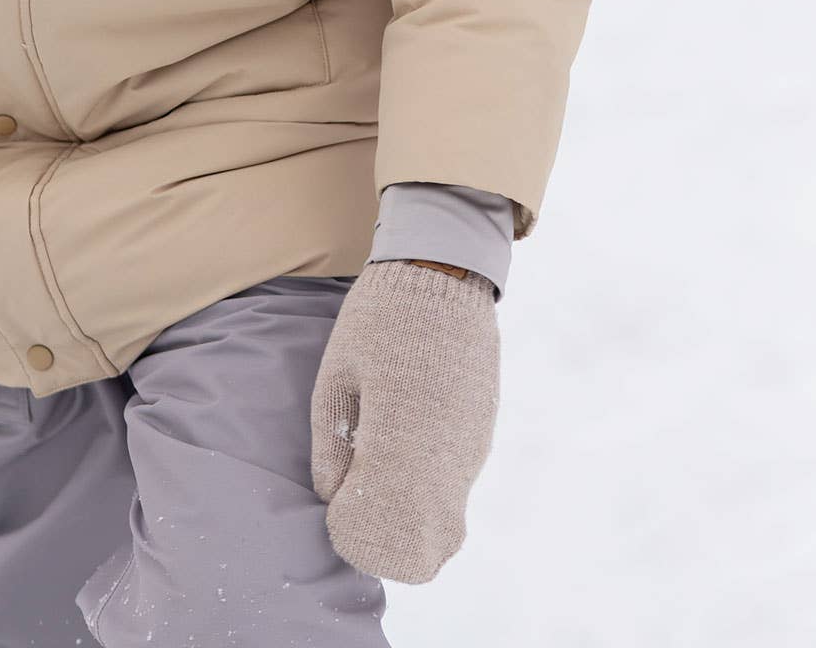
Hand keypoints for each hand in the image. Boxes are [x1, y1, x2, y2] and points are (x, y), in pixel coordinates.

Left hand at [309, 258, 500, 582]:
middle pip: (426, 542)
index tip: (339, 509)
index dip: (358, 536)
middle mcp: (445, 457)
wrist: (442, 273)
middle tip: (358, 498)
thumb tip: (332, 498)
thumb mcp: (337, 377)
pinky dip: (430, 484)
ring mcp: (471, 447)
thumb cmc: (377, 322)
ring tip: (378, 466)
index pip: (387, 532)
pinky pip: (456, 481)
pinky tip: (406, 446)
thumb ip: (332, 445)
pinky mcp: (483, 432)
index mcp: (402, 444)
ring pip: (445, 516)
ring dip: (412, 510)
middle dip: (388, 535)